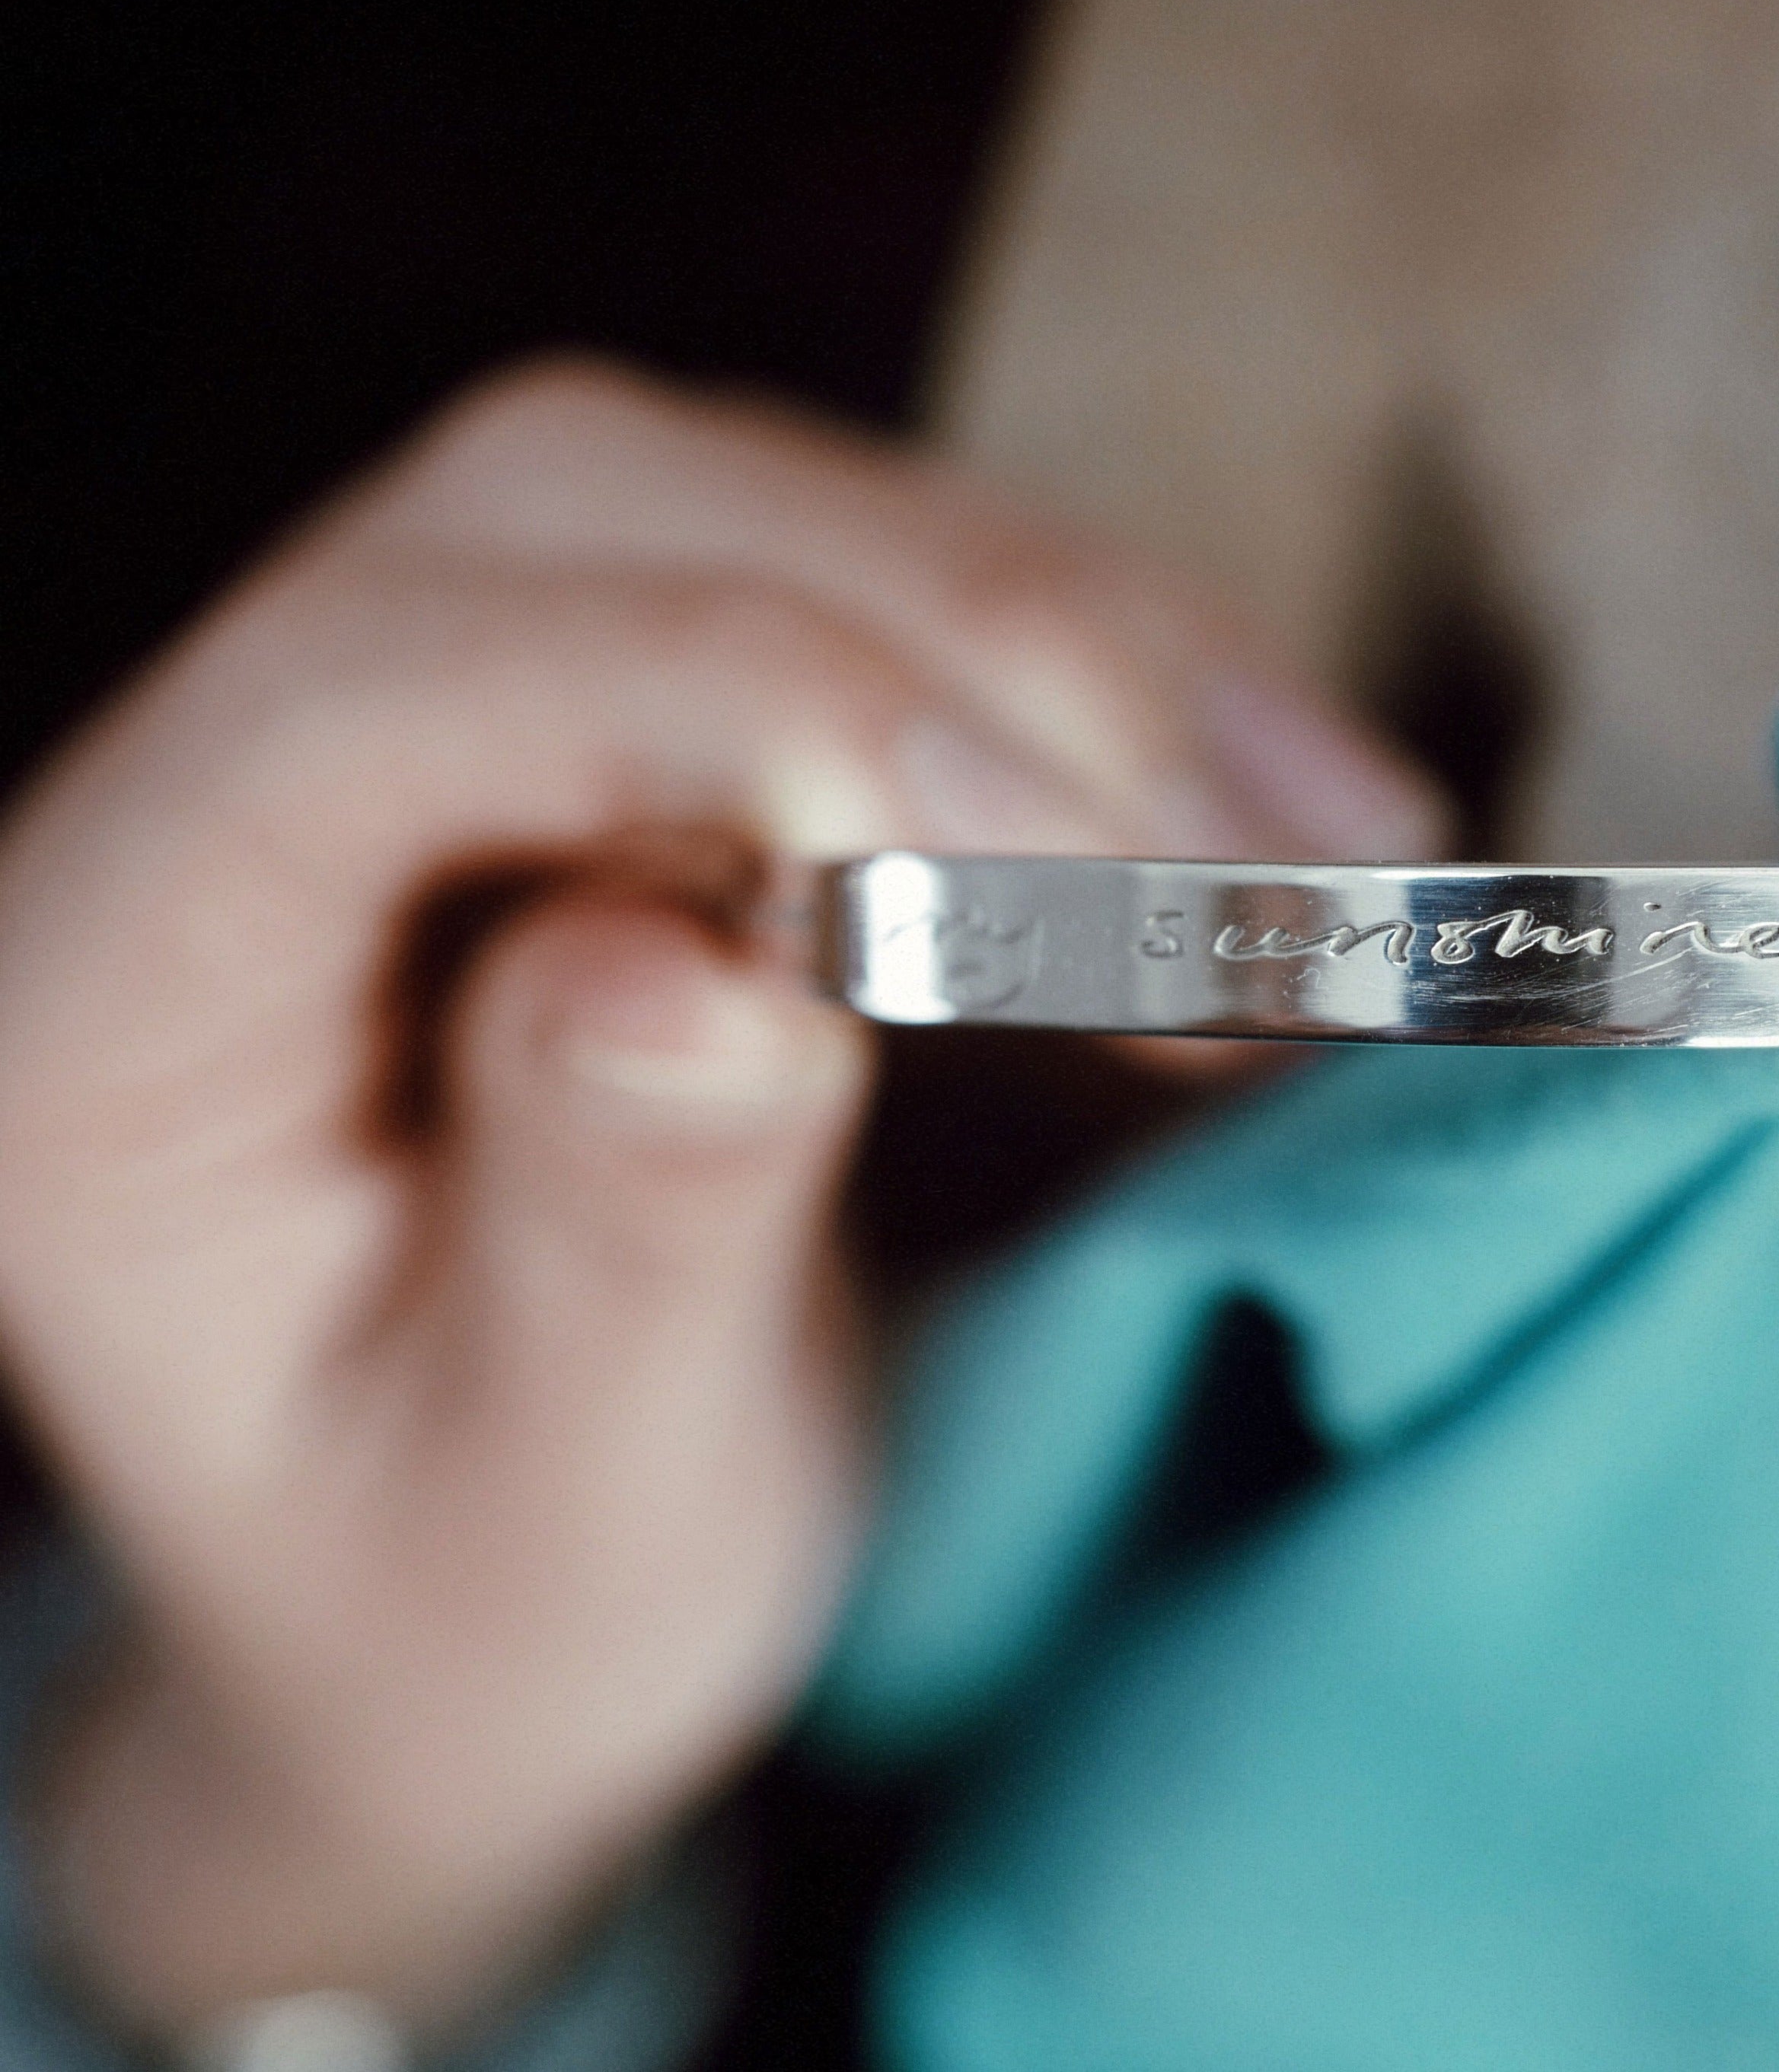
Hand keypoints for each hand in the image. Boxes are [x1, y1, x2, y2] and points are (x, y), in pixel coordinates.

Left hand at [0, 358, 1437, 2043]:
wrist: (487, 1597)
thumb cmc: (477, 1601)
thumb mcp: (546, 1509)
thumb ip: (610, 1236)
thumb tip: (719, 967)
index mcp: (116, 982)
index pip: (373, 689)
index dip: (721, 700)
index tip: (1043, 857)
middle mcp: (251, 784)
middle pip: (590, 512)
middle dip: (960, 653)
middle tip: (1232, 875)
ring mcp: (455, 710)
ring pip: (773, 505)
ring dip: (1085, 654)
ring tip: (1328, 860)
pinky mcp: (633, 708)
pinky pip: (880, 596)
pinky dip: (1103, 684)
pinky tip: (1279, 813)